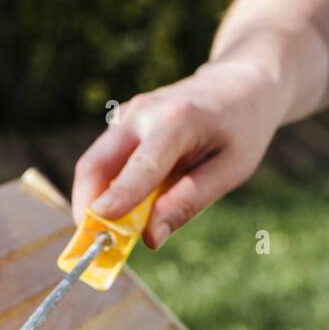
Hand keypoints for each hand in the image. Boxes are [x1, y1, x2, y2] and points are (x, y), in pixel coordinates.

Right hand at [71, 56, 288, 248]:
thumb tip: (150, 237)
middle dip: (88, 207)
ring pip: (93, 165)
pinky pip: (102, 162)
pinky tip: (121, 212)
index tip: (98, 223)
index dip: (119, 196)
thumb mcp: (230, 171)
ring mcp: (127, 115)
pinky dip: (104, 191)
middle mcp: (143, 112)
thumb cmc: (240, 130)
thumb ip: (189, 202)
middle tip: (93, 246)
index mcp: (177, 120)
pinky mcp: (121, 124)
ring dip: (93, 202)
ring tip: (107, 235)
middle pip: (96, 164)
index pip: (142, 165)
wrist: (238, 84)